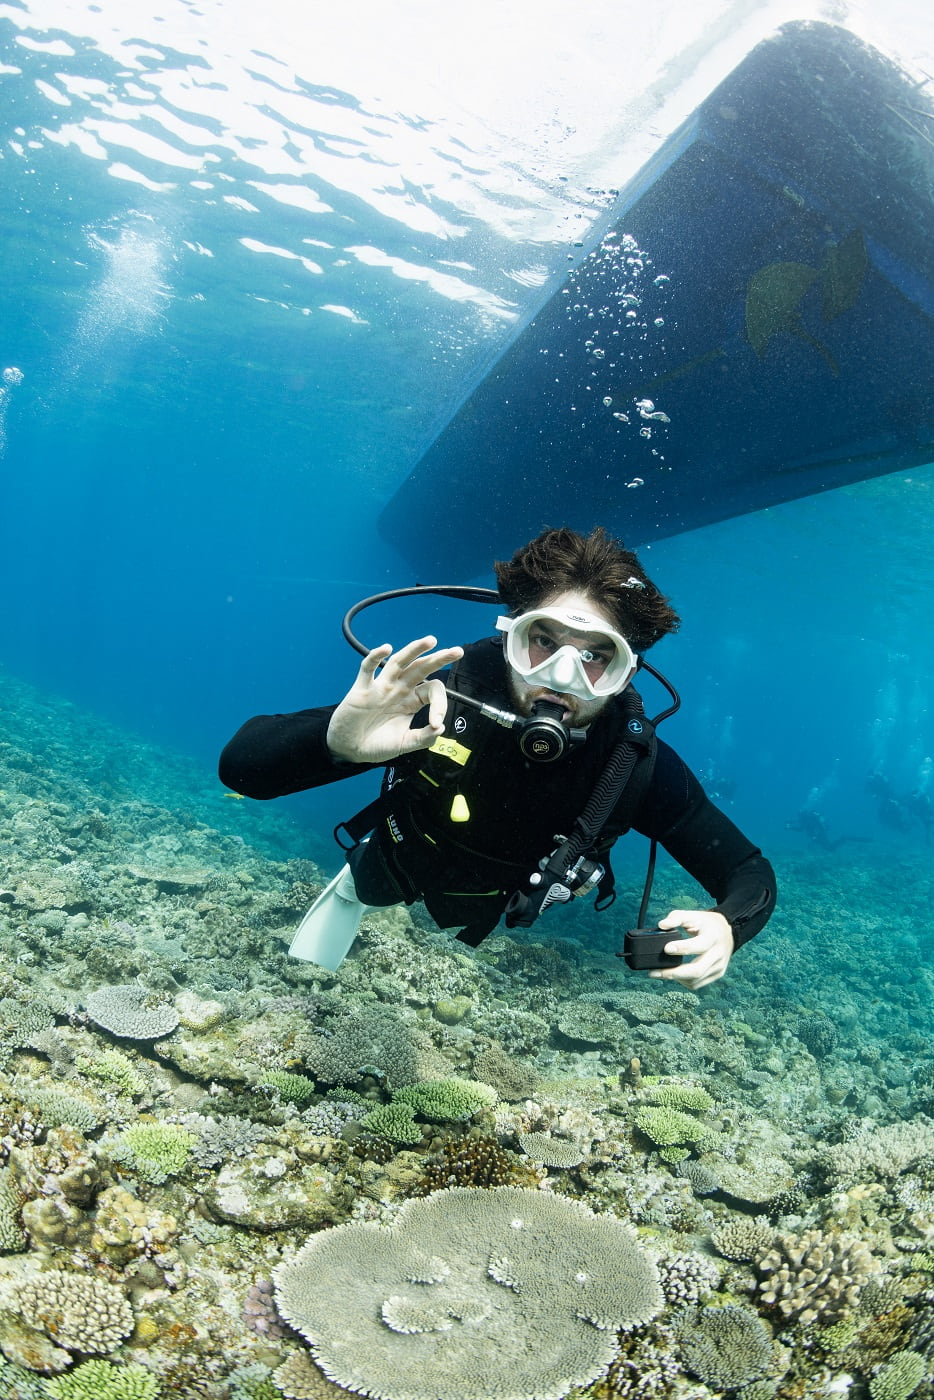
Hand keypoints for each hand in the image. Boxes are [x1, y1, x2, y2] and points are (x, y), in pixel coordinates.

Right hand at [326, 636, 463, 763]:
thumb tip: (441, 729)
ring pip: (399, 662)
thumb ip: (423, 738)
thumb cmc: (376, 744)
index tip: (436, 723)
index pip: (432, 691)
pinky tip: (386, 648)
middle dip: (439, 659)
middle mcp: (399, 689)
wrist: (349, 749)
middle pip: (421, 668)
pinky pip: (368, 668)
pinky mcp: (362, 689)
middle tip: (457, 652)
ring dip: (414, 650)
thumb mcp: (404, 744)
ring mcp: (381, 687)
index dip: (440, 704)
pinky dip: (375, 656)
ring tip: (431, 641)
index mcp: (411, 701)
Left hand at [648, 909, 733, 989]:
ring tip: (659, 973)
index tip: (666, 949)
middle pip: (697, 970)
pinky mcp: (717, 974)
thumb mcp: (692, 915)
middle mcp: (718, 954)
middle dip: (674, 973)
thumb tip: (661, 925)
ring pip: (695, 980)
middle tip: (655, 972)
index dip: (682, 948)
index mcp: (713, 937)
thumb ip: (676, 917)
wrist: (727, 932)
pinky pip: (697, 984)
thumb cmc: (706, 923)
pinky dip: (683, 981)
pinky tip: (674, 974)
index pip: (699, 945)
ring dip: (675, 979)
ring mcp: (719, 967)